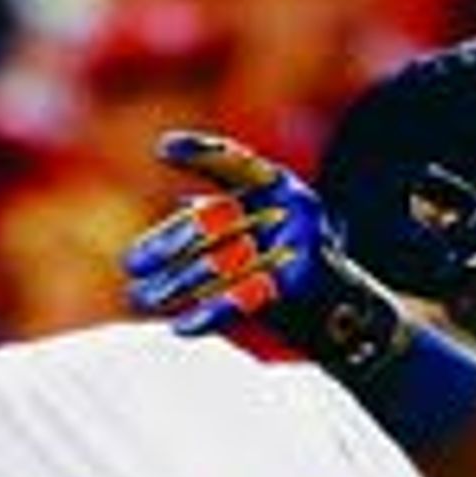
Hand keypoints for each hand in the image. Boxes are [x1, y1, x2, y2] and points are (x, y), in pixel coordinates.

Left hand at [122, 132, 408, 378]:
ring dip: (176, 284)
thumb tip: (180, 207)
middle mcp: (291, 205)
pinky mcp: (300, 281)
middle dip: (166, 244)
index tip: (163, 149)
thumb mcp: (259, 234)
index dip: (201, 153)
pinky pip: (243, 299)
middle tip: (131, 265)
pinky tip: (182, 327)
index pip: (234, 160)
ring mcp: (298, 240)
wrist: (344, 314)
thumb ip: (225, 219)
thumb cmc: (289, 269)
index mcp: (279, 186)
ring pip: (221, 263)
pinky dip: (210, 315)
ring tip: (142, 298)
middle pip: (213, 221)